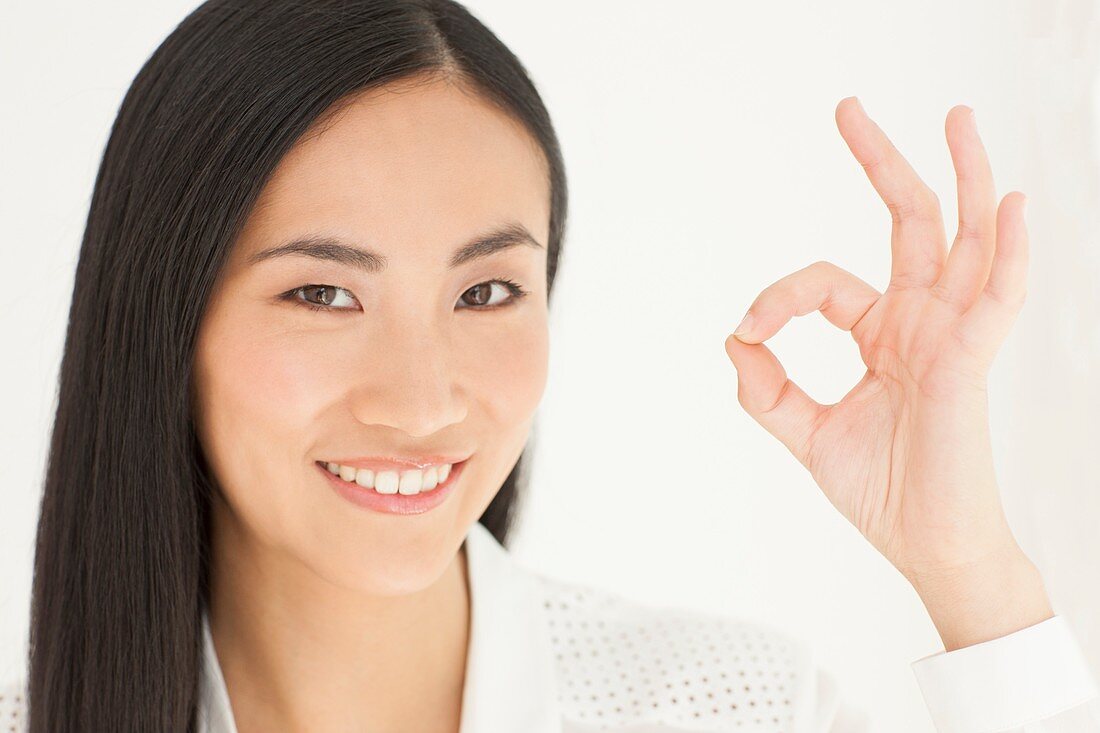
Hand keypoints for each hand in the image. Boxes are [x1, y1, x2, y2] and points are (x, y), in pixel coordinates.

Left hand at [723, 98, 1051, 647]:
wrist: (925, 546)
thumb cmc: (882, 490)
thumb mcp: (806, 432)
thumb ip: (768, 389)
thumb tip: (735, 340)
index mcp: (884, 334)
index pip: (825, 283)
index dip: (779, 297)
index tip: (750, 328)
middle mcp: (921, 323)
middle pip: (910, 224)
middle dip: (882, 163)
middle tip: (849, 111)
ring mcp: (950, 337)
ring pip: (964, 239)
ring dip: (963, 177)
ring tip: (958, 117)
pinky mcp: (970, 364)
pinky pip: (997, 299)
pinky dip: (1006, 251)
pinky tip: (1005, 202)